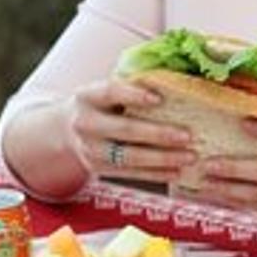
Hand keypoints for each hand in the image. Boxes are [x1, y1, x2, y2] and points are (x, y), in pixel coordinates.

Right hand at [64, 79, 197, 183]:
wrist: (68, 130)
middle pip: (124, 129)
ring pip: (129, 157)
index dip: (134, 95)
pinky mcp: (98, 169)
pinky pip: (131, 173)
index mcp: (88, 96)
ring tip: (189, 157)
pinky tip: (177, 171)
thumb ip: (132, 86)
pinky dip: (156, 174)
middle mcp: (85, 124)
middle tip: (187, 135)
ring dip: (162, 158)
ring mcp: (90, 150)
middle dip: (158, 133)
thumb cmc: (101, 105)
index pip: (110, 92)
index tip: (160, 98)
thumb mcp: (106, 91)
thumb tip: (176, 81)